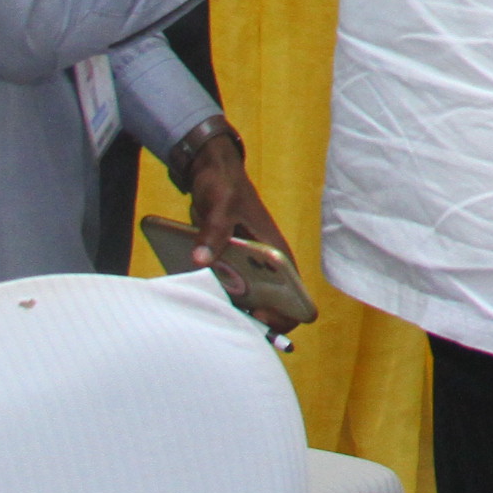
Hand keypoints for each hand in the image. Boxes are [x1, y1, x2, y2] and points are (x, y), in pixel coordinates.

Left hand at [182, 129, 308, 335]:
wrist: (210, 172)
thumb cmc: (224, 185)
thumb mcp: (220, 204)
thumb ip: (213, 230)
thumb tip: (201, 260)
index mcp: (277, 252)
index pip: (296, 294)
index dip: (283, 314)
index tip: (256, 317)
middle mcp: (268, 266)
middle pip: (271, 307)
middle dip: (252, 320)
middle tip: (225, 320)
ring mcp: (249, 269)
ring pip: (247, 304)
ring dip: (231, 312)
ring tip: (209, 313)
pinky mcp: (230, 268)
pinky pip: (227, 294)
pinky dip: (215, 301)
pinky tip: (196, 301)